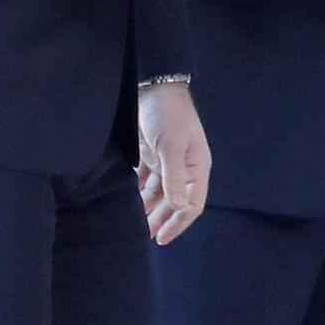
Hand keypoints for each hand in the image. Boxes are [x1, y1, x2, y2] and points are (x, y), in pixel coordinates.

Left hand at [137, 83, 210, 245]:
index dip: (178, 223)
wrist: (153, 86)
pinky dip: (139, 190)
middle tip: (144, 235)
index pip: (192, 204)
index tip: (162, 238)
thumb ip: (174, 177)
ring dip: (148, 207)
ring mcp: (167, 161)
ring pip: (158, 192)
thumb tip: (179, 206)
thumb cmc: (168, 114)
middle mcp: (184, 168)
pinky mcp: (151, 153)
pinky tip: (128, 200)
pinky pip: (146, 179)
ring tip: (134, 222)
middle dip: (160, 219)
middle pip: (173, 201)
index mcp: (196, 168)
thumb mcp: (171, 146)